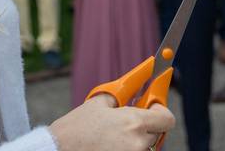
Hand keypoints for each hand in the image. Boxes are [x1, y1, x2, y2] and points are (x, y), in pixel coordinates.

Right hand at [49, 93, 174, 150]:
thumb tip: (139, 80)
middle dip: (146, 125)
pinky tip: (109, 145)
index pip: (167, 118)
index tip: (151, 107)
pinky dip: (127, 147)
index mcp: (134, 122)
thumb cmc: (76, 127)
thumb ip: (122, 93)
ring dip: (135, 139)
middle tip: (126, 121)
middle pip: (157, 133)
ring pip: (145, 145)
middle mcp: (138, 143)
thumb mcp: (98, 103)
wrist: (58, 149)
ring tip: (112, 136)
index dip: (160, 111)